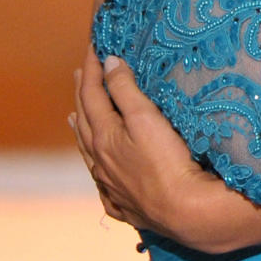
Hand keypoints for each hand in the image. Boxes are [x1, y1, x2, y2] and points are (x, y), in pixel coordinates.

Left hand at [70, 48, 260, 250]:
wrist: (186, 213)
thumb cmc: (169, 161)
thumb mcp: (147, 118)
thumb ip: (125, 89)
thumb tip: (108, 63)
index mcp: (103, 137)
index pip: (92, 94)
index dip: (93, 69)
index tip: (94, 47)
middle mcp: (100, 161)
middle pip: (85, 120)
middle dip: (83, 93)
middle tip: (82, 73)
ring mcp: (111, 186)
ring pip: (88, 152)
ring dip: (81, 129)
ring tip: (74, 117)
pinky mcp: (124, 206)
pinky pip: (102, 183)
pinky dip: (96, 168)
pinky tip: (98, 170)